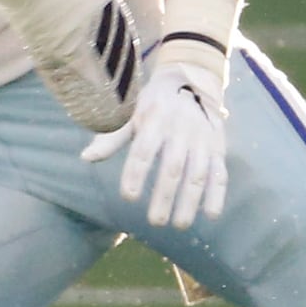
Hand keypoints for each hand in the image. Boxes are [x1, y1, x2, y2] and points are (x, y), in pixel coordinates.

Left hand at [82, 61, 227, 229]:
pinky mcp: (218, 146)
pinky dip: (218, 193)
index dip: (135, 174)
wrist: (189, 82)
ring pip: (197, 174)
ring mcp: (202, 139)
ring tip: (180, 225)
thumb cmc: (152, 105)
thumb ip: (112, 138)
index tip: (128, 197)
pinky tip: (211, 215)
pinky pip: (220, 172)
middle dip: (164, 197)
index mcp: (154, 122)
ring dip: (190, 201)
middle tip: (155, 222)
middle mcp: (180, 131)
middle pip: (172, 168)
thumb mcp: (130, 115)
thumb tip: (85, 158)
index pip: (143, 152)